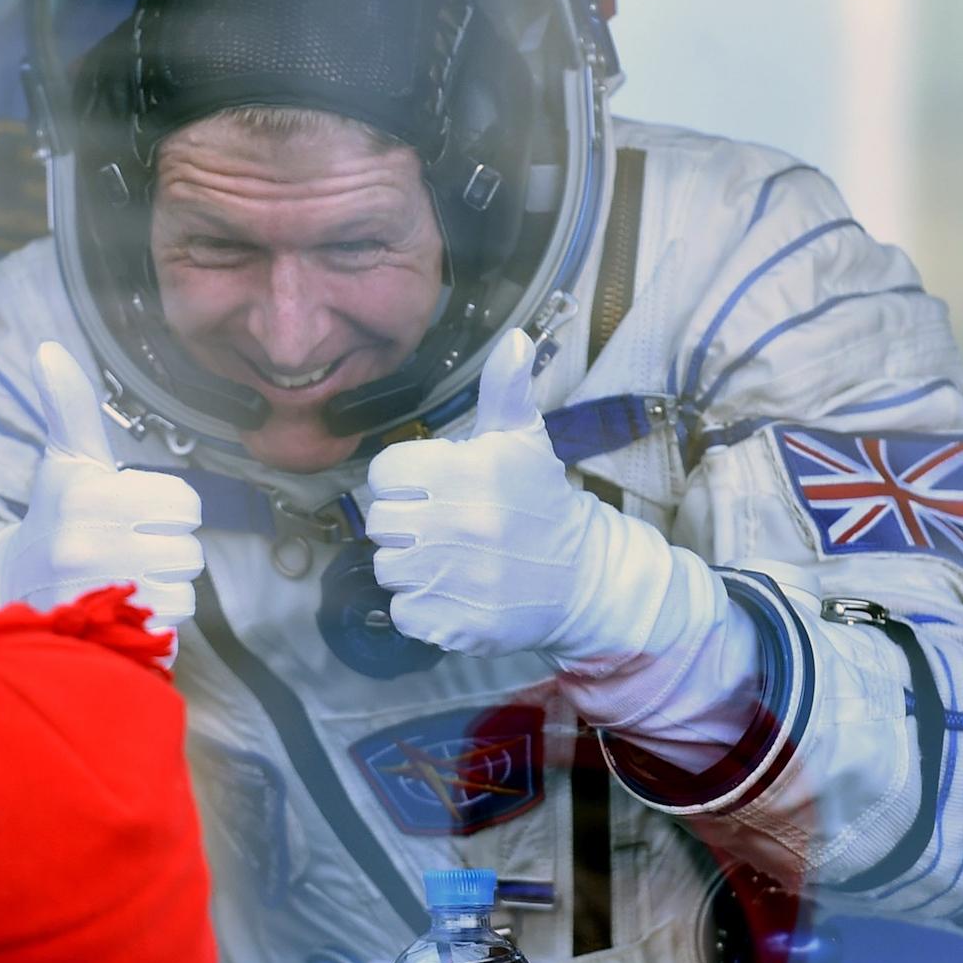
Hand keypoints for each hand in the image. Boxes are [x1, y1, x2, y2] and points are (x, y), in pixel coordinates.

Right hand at [0, 343, 204, 646]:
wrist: (9, 592)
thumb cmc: (53, 517)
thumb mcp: (64, 462)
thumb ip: (70, 407)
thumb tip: (48, 348)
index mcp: (90, 497)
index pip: (187, 506)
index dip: (169, 512)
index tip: (134, 515)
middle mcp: (91, 547)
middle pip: (191, 553)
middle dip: (165, 552)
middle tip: (125, 551)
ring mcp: (98, 598)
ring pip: (185, 594)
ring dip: (163, 590)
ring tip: (122, 581)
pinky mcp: (105, 640)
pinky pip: (172, 631)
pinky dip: (155, 624)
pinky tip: (121, 610)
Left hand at [366, 329, 617, 659]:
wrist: (582, 579)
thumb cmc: (541, 503)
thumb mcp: (524, 440)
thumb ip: (506, 389)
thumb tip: (514, 338)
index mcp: (463, 473)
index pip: (384, 474)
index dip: (405, 481)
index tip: (433, 489)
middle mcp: (455, 525)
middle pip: (380, 524)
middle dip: (406, 524)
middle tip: (443, 527)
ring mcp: (454, 579)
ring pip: (387, 568)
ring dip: (412, 567)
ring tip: (451, 560)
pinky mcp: (455, 624)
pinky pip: (403, 613)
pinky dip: (423, 608)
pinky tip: (455, 592)